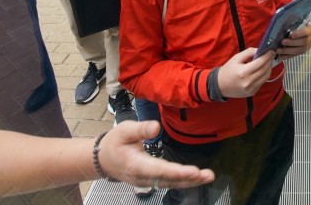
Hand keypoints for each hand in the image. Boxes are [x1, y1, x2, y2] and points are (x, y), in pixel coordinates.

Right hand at [97, 121, 213, 187]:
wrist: (103, 159)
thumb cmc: (114, 142)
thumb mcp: (124, 130)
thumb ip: (140, 129)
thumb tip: (156, 127)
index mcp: (136, 165)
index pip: (159, 170)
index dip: (177, 171)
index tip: (193, 171)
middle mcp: (143, 177)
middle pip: (169, 180)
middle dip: (189, 178)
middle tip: (207, 175)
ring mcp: (147, 181)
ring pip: (171, 184)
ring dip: (190, 181)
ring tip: (208, 176)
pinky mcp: (151, 180)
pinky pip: (169, 183)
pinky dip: (184, 181)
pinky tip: (197, 178)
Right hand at [217, 48, 273, 97]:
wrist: (220, 85)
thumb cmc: (228, 70)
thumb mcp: (236, 58)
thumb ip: (249, 52)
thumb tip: (260, 50)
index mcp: (243, 72)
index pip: (260, 62)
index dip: (267, 56)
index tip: (271, 51)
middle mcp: (248, 82)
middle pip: (265, 70)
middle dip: (269, 61)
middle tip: (271, 55)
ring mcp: (251, 89)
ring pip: (266, 76)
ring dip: (269, 68)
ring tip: (268, 62)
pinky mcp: (252, 92)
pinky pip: (262, 82)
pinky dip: (264, 75)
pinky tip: (263, 70)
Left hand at [277, 23, 310, 60]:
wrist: (302, 28)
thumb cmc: (298, 23)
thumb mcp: (298, 21)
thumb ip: (293, 22)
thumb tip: (284, 24)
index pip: (306, 32)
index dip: (299, 34)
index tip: (291, 35)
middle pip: (303, 43)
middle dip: (292, 43)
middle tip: (282, 42)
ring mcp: (308, 46)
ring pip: (299, 50)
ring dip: (288, 51)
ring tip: (279, 50)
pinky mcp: (302, 52)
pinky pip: (295, 55)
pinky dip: (287, 56)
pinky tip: (280, 57)